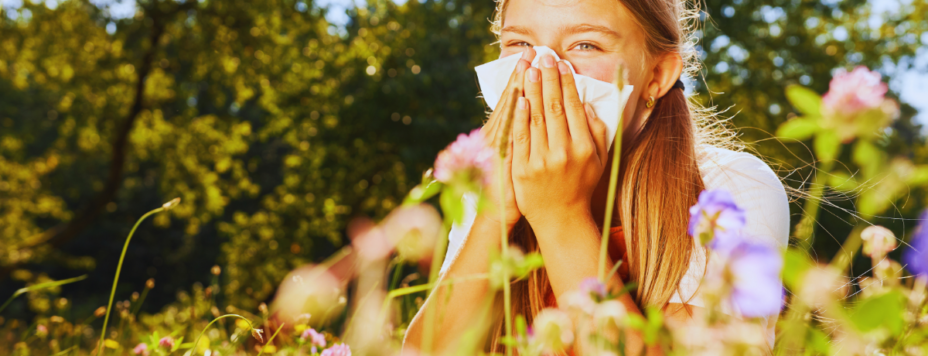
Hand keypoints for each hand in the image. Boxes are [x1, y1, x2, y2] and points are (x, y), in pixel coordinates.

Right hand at [479, 48, 536, 227]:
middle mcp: (496, 136)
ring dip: (518, 88)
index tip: (530, 57)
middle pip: (511, 100)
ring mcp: (498, 147)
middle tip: (531, 53)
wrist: (498, 215)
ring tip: (527, 66)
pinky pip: (510, 134)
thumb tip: (525, 108)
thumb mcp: (510, 156)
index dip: (520, 78)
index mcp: (500, 133)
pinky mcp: (503, 160)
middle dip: (522, 75)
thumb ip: (518, 133)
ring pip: (509, 112)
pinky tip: (519, 100)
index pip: (512, 99)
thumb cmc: (509, 187)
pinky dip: (513, 117)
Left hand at [511, 54, 608, 227]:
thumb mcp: (599, 160)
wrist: (560, 218)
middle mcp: (564, 153)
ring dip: (532, 91)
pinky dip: (519, 117)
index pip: (573, 108)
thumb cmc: (581, 185)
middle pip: (554, 108)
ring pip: (536, 119)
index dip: (566, 83)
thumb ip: (597, 132)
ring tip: (529, 71)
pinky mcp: (522, 169)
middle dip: (548, 79)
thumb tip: (588, 105)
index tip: (561, 65)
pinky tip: (519, 99)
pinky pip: (520, 138)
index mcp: (583, 148)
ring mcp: (541, 162)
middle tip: (543, 58)